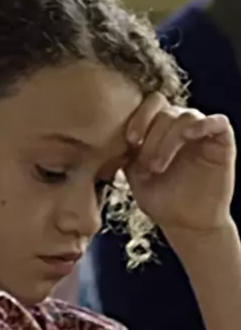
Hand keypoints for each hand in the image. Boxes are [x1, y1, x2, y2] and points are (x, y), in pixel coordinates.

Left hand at [124, 94, 235, 235]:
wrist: (186, 225)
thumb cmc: (161, 201)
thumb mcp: (135, 176)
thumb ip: (125, 153)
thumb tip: (107, 136)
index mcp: (160, 128)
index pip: (150, 105)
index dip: (139, 117)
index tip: (130, 140)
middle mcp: (181, 126)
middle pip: (165, 111)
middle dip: (152, 137)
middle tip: (145, 165)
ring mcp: (202, 133)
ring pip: (186, 116)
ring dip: (169, 140)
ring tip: (157, 167)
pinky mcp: (222, 143)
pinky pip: (219, 122)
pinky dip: (204, 124)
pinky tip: (189, 136)